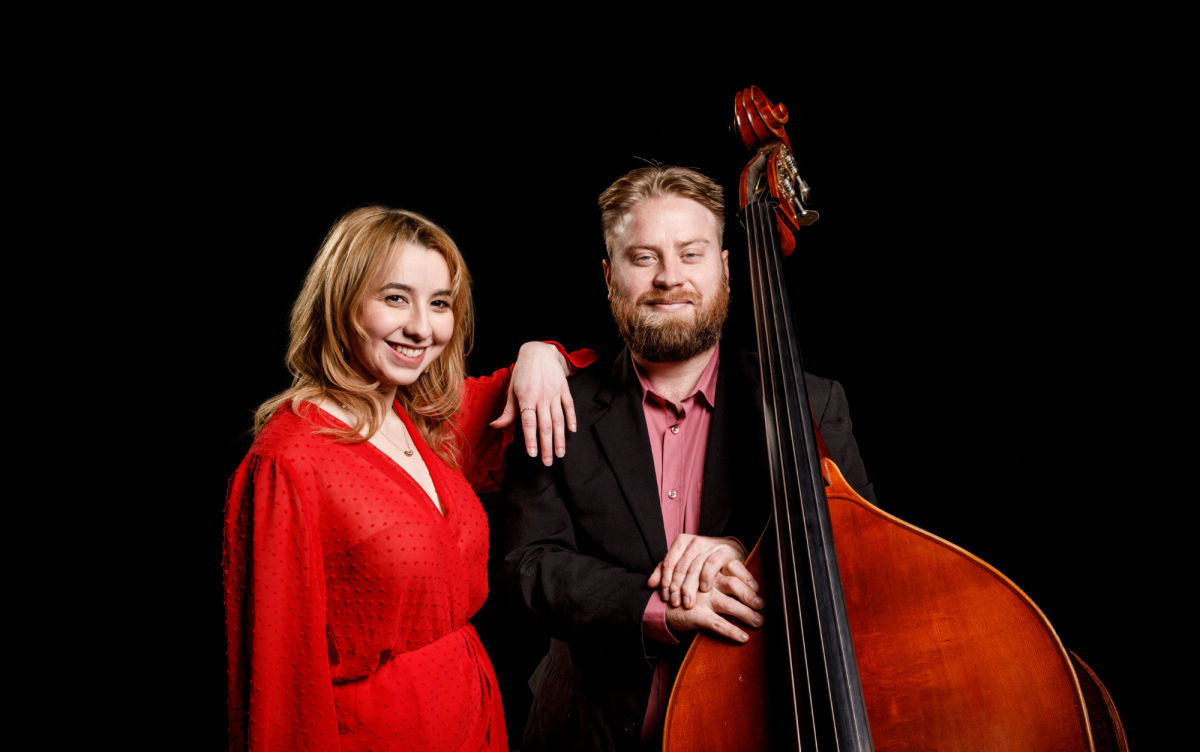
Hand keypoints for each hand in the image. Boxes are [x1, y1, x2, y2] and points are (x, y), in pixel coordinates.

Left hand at [490, 342, 575, 465]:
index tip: (533, 454)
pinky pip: (569, 406)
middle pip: (545, 425)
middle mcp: (541, 396)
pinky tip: (571, 431)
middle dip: (547, 446)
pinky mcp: (564, 388)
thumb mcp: (511, 390)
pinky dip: (571, 419)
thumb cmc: (522, 372)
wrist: (538, 351)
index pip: (529, 423)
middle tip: (548, 462)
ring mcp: (554, 392)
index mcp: (526, 397)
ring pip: (559, 419)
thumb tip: (495, 426)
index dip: (531, 439)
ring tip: (560, 453)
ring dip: (560, 438)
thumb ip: (507, 411)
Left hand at [646, 534, 756, 608]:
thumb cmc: (703, 562)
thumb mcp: (684, 564)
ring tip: (688, 603)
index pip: (668, 563)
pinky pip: (711, 565)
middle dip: (677, 588)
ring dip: (690, 588)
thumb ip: (665, 572)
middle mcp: (694, 542)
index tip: (666, 598)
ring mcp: (709, 545)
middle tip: (676, 603)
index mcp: (681, 542)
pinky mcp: (723, 551)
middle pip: (680, 567)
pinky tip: (704, 590)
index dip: (665, 582)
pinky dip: (706, 577)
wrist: (730, 553)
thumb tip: (650, 584)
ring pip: (694, 568)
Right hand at [663, 572, 764, 642]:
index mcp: (709, 572)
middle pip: (734, 585)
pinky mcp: (698, 615)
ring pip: (730, 606)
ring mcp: (703, 599)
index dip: (748, 577)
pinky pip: (719, 624)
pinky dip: (732, 631)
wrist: (660, 606)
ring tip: (759, 622)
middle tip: (763, 605)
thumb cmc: (685, 592)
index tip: (758, 588)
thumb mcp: (697, 578)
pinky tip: (744, 637)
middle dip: (751, 595)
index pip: (733, 568)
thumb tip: (742, 581)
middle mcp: (707, 583)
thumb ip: (715, 575)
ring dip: (748, 614)